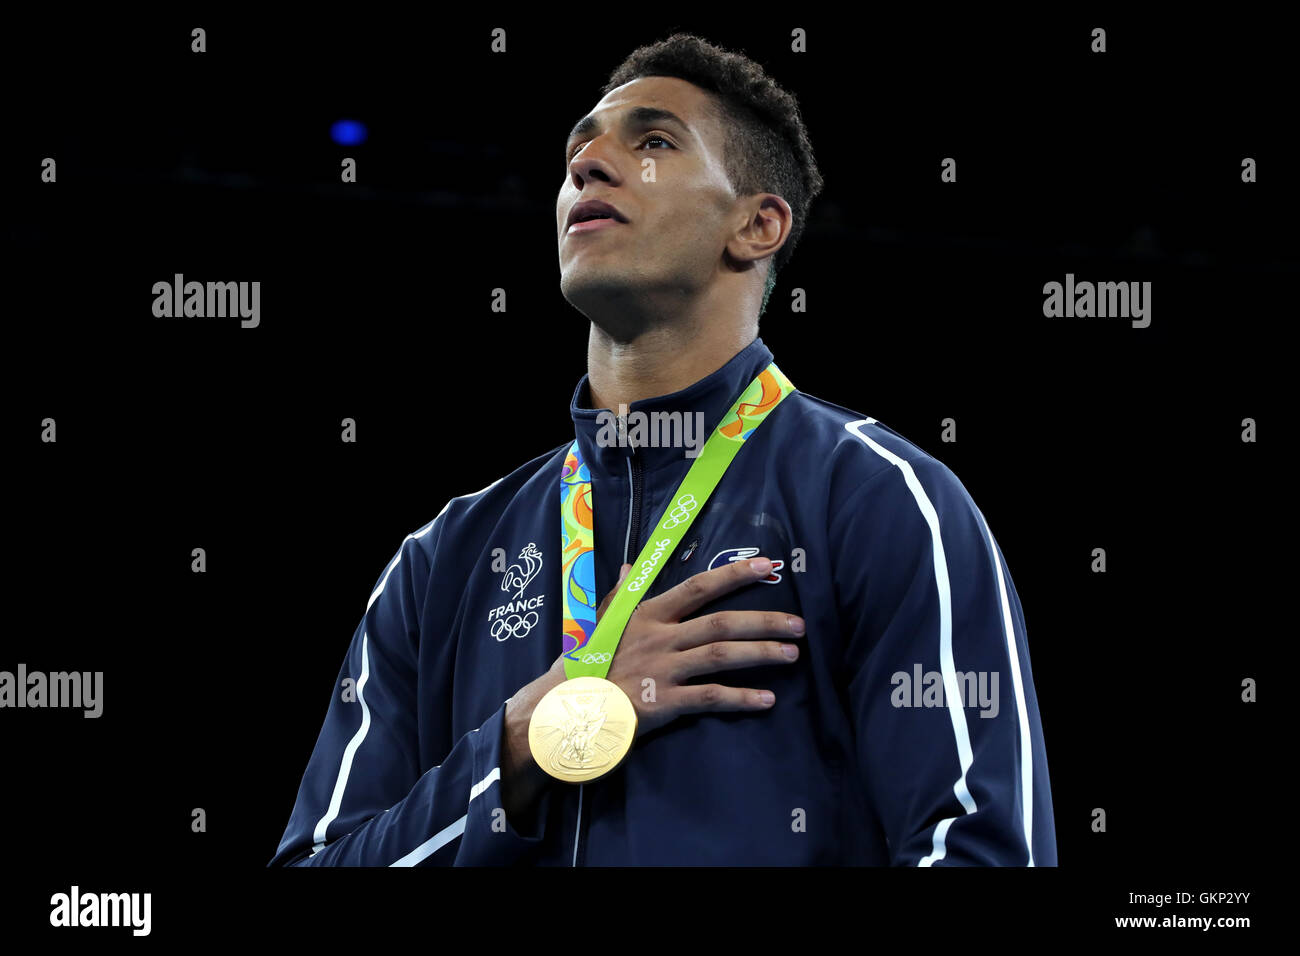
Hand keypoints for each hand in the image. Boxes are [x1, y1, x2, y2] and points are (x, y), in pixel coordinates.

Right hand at [588, 556, 803, 737]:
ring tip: (792, 655)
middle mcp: (659, 637)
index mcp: (647, 614)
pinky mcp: (664, 701)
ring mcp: (663, 669)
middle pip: (720, 622)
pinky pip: (710, 697)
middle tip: (799, 624)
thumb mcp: (602, 622)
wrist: (565, 707)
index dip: (733, 574)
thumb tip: (631, 565)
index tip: (766, 564)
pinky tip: (767, 700)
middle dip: (763, 621)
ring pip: (720, 656)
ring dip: (760, 654)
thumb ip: (622, 594)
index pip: (697, 587)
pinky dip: (740, 698)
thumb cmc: (586, 664)